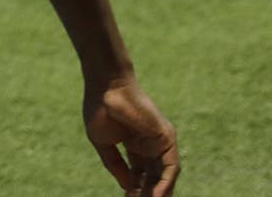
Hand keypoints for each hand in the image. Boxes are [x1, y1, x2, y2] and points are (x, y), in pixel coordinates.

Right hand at [85, 75, 177, 196]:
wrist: (106, 87)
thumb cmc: (100, 109)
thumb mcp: (104, 143)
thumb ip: (114, 164)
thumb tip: (126, 186)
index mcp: (135, 144)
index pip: (139, 173)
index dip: (134, 188)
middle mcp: (150, 145)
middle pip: (153, 176)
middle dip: (147, 193)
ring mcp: (160, 142)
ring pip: (164, 175)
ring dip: (158, 193)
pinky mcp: (167, 139)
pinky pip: (171, 167)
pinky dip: (165, 183)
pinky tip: (156, 196)